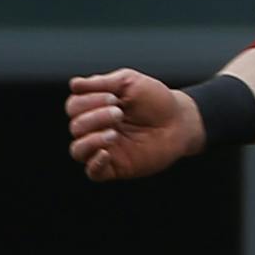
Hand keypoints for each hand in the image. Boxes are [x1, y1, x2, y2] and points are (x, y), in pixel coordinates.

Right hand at [65, 69, 200, 181]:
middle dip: (95, 117)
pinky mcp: (117, 166)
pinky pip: (93, 172)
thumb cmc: (156, 100)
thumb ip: (101, 82)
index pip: (73, 106)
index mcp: (95, 108)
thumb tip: (74, 84)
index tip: (114, 97)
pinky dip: (94, 164)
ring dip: (91, 140)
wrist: (180, 121)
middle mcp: (96, 129)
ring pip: (78, 150)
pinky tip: (106, 153)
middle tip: (119, 112)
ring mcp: (105, 148)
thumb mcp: (130, 82)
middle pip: (76, 126)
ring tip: (114, 133)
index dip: (88, 101)